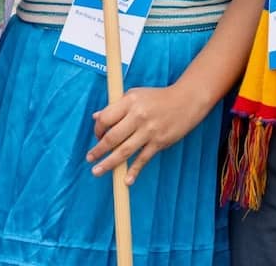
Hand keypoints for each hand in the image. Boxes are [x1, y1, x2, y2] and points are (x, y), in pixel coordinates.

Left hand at [86, 84, 209, 184]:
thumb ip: (115, 106)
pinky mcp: (159, 142)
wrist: (186, 101)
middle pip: (112, 137)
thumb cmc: (158, 98)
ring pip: (125, 150)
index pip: (106, 118)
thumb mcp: (135, 95)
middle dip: (98, 150)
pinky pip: (143, 159)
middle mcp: (138, 116)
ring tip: (97, 171)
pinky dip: (134, 171)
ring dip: (109, 163)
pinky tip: (126, 181)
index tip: (97, 136)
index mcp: (130, 101)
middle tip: (90, 158)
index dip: (97, 129)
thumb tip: (96, 117)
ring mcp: (149, 130)